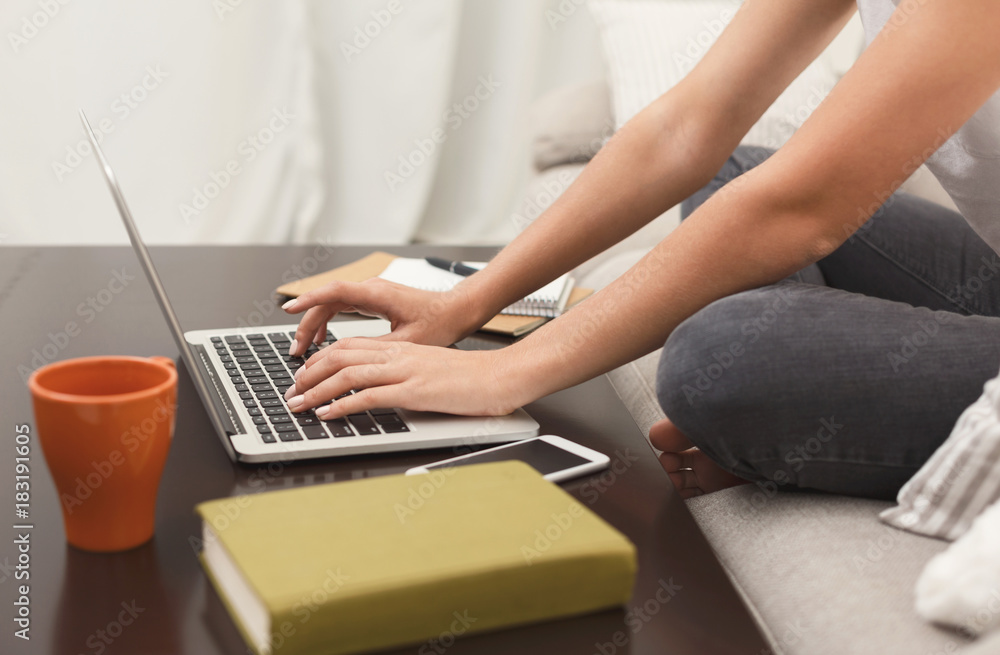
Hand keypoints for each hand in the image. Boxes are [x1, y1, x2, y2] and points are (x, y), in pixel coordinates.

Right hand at [281, 278, 483, 356]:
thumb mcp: (406, 342)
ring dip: (316, 324)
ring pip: (333, 304)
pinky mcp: (375, 299)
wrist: (458, 311)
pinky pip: (343, 306)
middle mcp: (371, 289)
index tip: (288, 309)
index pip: (334, 292)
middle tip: (296, 352)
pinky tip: (324, 341)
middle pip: (327, 301)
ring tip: (305, 350)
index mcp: (377, 294)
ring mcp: (372, 292)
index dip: (309, 300)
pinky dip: (329, 321)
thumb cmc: (440, 323)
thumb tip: (345, 358)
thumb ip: (374, 347)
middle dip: (307, 324)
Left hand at [282, 338, 525, 417]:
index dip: (321, 359)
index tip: (304, 374)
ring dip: (316, 390)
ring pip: (347, 374)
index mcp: (402, 348)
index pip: (350, 346)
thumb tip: (385, 390)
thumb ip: (406, 375)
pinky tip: (328, 415)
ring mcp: (405, 371)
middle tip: (291, 391)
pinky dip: (342, 406)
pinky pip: (368, 396)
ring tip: (298, 405)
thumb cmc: (472, 378)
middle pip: (341, 355)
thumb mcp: (431, 370)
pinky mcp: (414, 391)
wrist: (500, 377)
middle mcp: (399, 355)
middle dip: (309, 374)